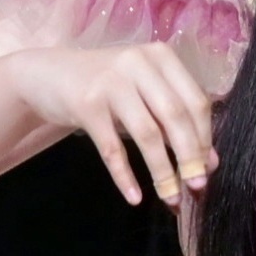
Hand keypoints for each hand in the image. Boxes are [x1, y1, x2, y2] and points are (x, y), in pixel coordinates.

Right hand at [8, 41, 218, 207]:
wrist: (46, 74)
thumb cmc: (106, 85)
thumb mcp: (144, 94)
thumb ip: (176, 120)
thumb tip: (209, 162)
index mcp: (160, 56)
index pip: (196, 102)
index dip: (205, 138)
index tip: (207, 168)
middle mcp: (138, 63)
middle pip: (176, 117)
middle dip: (190, 157)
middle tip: (197, 186)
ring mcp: (110, 82)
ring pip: (147, 135)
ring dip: (163, 172)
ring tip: (171, 198)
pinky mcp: (86, 104)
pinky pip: (112, 148)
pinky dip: (125, 176)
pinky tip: (135, 197)